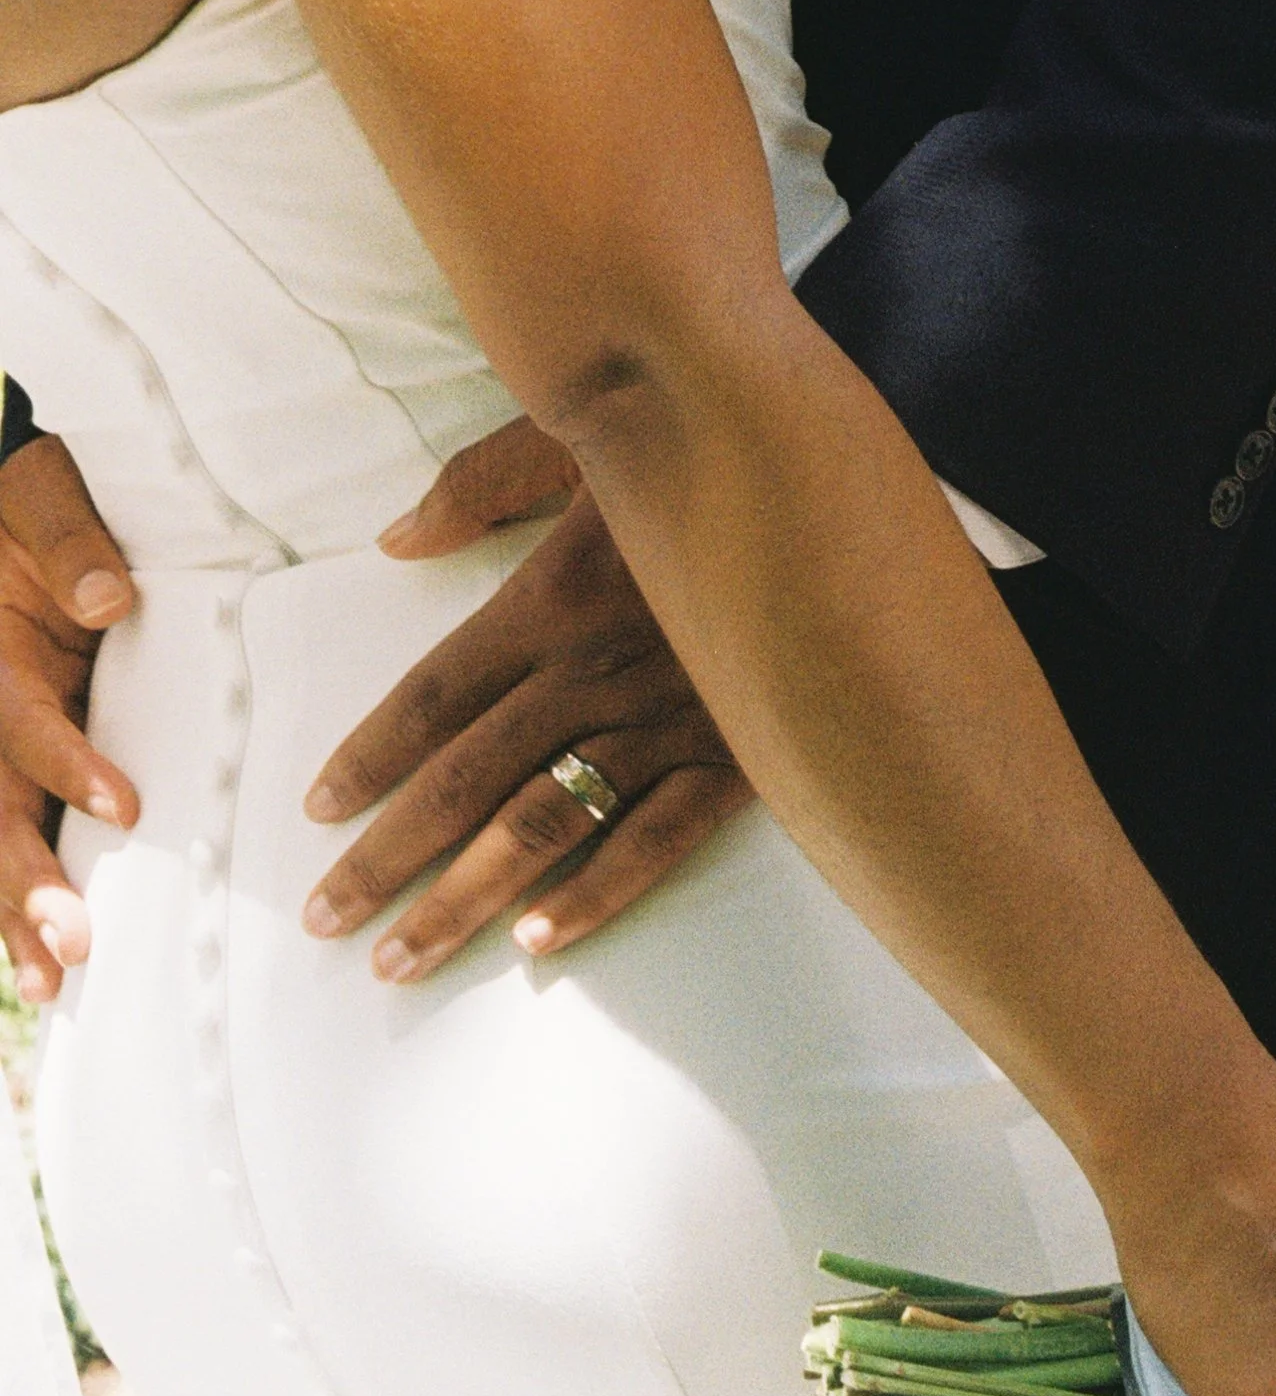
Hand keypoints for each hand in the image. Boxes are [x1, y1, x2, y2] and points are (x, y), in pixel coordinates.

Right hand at [0, 438, 140, 1001]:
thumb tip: (109, 598)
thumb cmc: (30, 497)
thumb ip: (70, 540)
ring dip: (10, 911)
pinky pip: (4, 825)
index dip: (64, 761)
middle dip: (22, 879)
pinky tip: (32, 970)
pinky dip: (9, 901)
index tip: (124, 806)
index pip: (16, 719)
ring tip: (48, 985)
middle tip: (70, 945)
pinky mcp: (5, 756)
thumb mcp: (44, 496)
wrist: (4, 499)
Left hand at [304, 420, 750, 977]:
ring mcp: (666, 722)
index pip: (433, 696)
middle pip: (467, 780)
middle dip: (386, 859)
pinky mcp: (739, 756)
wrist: (839, 483)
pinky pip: (658, 838)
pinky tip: (539, 940)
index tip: (316, 813)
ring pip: (543, 826)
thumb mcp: (582, 436)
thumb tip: (394, 540)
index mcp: (549, 600)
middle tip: (325, 921)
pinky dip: (598, 892)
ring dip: (465, 898)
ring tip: (401, 958)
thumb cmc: (704, 449)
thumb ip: (482, 483)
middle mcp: (594, 672)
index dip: (368, 757)